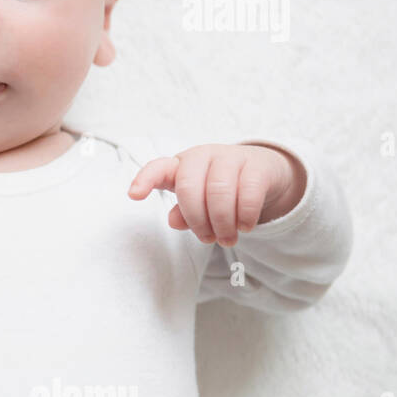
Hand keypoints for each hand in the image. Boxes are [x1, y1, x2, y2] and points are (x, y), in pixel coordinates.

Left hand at [126, 143, 304, 246]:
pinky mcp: (256, 165)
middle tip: (208, 240)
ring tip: (227, 239)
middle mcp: (202, 156)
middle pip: (189, 189)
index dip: (144, 180)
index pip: (158, 168)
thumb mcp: (197, 200)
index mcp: (181, 165)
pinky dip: (244, 215)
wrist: (262, 172)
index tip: (134, 195)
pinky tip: (245, 226)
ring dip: (222, 223)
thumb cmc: (219, 188)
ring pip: (219, 192)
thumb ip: (183, 212)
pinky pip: (248, 193)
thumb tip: (174, 222)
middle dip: (197, 221)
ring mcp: (230, 157)